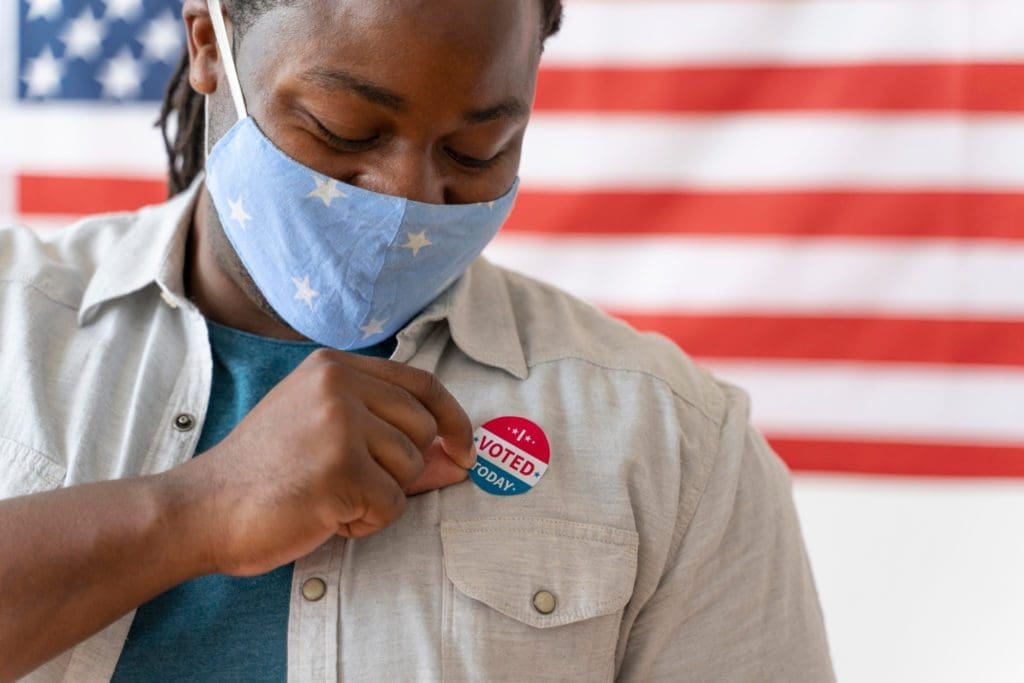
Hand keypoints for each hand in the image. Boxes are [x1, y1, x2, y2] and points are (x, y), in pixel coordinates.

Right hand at [173, 349, 474, 576]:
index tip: (464, 448)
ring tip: (328, 498)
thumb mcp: (326, 435)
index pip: (422, 383)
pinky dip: (365, 523)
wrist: (202, 509)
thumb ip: (391, 436)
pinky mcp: (340, 469)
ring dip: (379, 498)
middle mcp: (338, 385)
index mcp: (333, 367)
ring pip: (411, 470)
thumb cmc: (265, 475)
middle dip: (401, 470)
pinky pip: (392, 506)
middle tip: (349, 485)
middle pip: (422, 431)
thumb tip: (462, 458)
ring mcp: (339, 424)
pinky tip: (324, 516)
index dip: (453, 418)